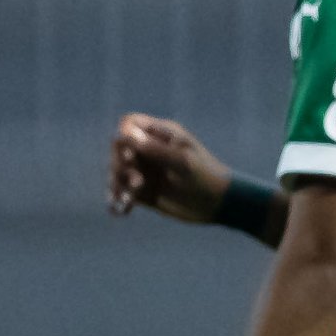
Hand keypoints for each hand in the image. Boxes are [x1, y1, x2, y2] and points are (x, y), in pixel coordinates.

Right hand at [110, 113, 232, 222]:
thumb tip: (125, 134)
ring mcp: (145, 170)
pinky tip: (122, 211)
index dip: (123, 137)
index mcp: (160, 134)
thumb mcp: (183, 161)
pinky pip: (122, 193)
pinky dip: (118, 201)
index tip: (130, 154)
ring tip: (129, 200)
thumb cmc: (205, 176)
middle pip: (118, 149)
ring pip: (116, 171)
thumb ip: (155, 149)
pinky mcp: (143, 191)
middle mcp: (149, 149)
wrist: (219, 204)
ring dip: (117, 185)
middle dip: (120, 166)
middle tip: (138, 183)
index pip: (129, 124)